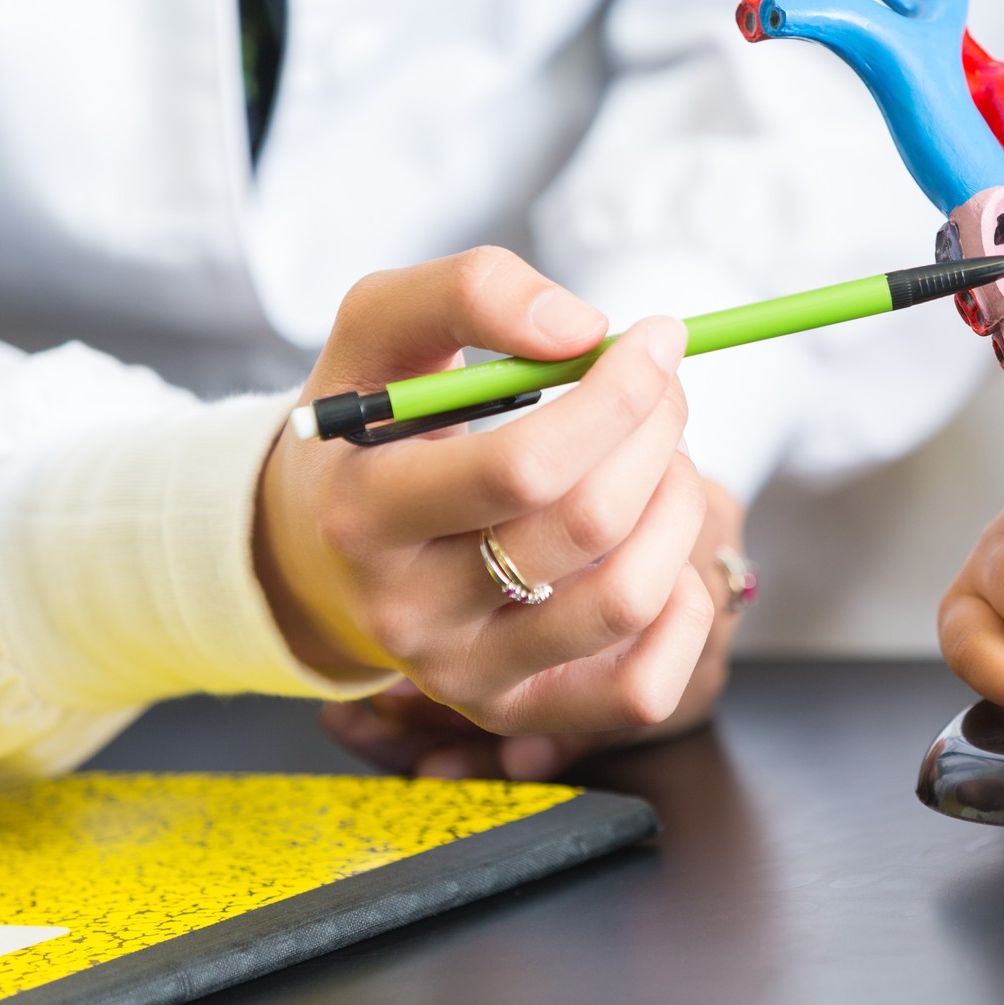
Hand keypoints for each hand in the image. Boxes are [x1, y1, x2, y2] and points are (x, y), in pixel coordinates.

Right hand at [255, 246, 715, 740]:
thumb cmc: (374, 426)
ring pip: (627, 599)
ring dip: (679, 507)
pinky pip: (641, 688)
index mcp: (365, 513)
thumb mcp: (382, 329)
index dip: (618, 395)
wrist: (321, 547)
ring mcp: (466, 676)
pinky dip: (682, 608)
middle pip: (588, 524)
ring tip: (662, 461)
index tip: (656, 339)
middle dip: (657, 435)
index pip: (523, 467)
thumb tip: (582, 328)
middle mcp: (409, 614)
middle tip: (665, 390)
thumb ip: (468, 291)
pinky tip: (657, 548)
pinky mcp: (517, 713)